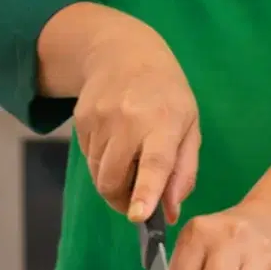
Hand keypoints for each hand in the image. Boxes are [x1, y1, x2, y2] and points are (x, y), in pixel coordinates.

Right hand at [74, 16, 199, 223]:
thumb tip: (169, 212)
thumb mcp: (189, 126)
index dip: (146, 191)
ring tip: (128, 159)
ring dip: (112, 180)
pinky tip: (114, 139)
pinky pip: (88, 158)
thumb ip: (183, 171)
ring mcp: (101, 118)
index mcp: (164, 122)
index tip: (139, 216)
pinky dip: (101, 161)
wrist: (123, 53)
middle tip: (137, 201)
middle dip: (122, 201)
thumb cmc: (166, 94)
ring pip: (98, 174)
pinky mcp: (81, 119)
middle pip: (113, 180)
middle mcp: (129, 120)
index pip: (154, 162)